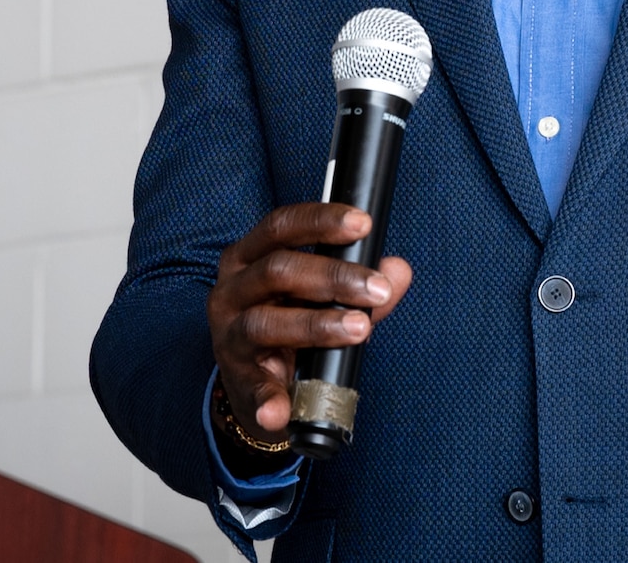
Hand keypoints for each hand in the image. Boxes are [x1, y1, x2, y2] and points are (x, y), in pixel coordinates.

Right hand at [207, 203, 414, 439]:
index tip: (364, 224)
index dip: (322, 220)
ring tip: (360, 328)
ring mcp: (229, 334)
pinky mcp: (236, 377)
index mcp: (249, 257)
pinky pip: (253, 386)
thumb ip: (361, 283)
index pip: (282, 226)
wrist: (253, 383)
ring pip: (266, 322)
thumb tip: (397, 270)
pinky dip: (269, 397)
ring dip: (318, 325)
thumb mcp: (322, 297)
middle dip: (334, 277)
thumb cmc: (290, 321)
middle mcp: (232, 289)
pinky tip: (283, 408)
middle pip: (278, 270)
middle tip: (377, 288)